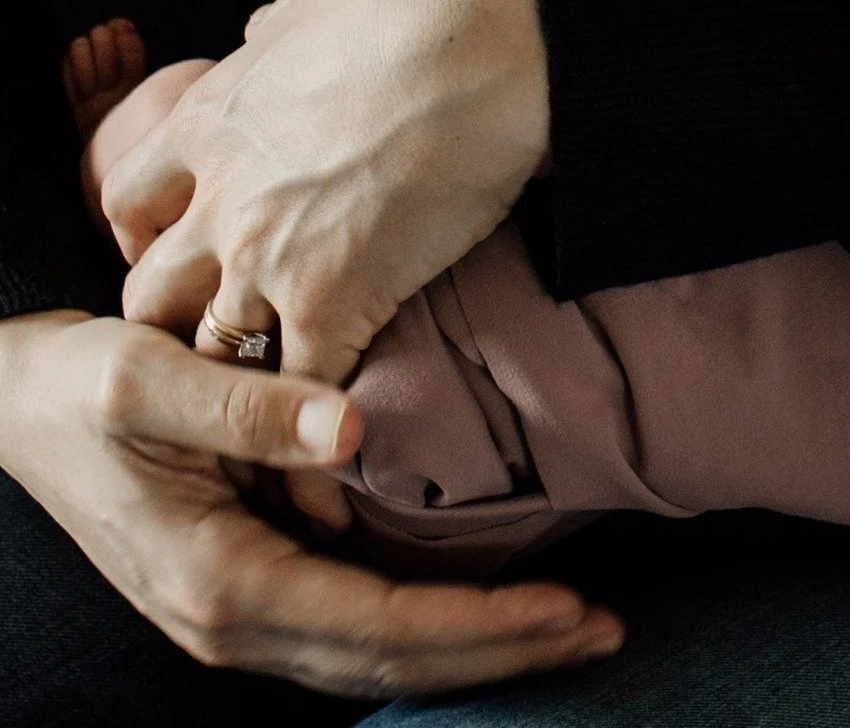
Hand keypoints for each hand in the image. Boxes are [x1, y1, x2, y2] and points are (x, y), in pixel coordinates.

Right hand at [0, 312, 620, 694]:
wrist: (16, 407)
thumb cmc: (77, 388)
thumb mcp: (143, 378)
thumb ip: (246, 405)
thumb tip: (349, 429)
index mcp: (219, 579)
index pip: (379, 622)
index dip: (479, 622)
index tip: (566, 608)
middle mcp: (233, 620)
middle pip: (393, 660)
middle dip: (503, 653)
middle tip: (602, 632)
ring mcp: (239, 615)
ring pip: (379, 656)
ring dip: (476, 649)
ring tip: (565, 631)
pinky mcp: (247, 589)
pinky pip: (354, 629)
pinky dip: (429, 627)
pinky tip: (479, 610)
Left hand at [103, 0, 549, 384]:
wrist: (499, 43)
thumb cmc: (422, 2)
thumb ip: (271, 30)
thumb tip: (262, 33)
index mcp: (208, 120)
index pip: (128, 203)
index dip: (158, 233)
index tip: (199, 245)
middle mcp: (219, 195)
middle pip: (149, 293)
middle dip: (185, 315)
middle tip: (239, 320)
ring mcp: (268, 253)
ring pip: (210, 351)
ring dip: (250, 368)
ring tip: (292, 375)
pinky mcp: (333, 298)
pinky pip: (297, 384)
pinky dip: (316, 400)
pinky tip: (347, 396)